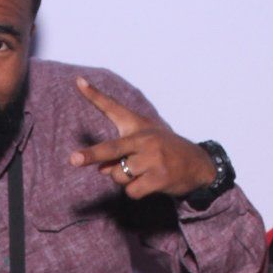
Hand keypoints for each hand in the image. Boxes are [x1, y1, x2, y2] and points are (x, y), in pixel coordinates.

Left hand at [69, 75, 216, 199]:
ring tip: (142, 173)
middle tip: (73, 160)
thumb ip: (118, 155)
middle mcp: (145, 140)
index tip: (78, 82)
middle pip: (112, 149)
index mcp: (138, 126)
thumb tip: (101, 170)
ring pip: (118, 175)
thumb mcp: (142, 145)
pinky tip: (149, 184)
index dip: (94, 95)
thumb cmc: (164, 151)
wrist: (199, 164)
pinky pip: (132, 191)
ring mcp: (153, 159)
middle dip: (92, 155)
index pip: (112, 107)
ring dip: (123, 179)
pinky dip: (135, 191)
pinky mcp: (160, 178)